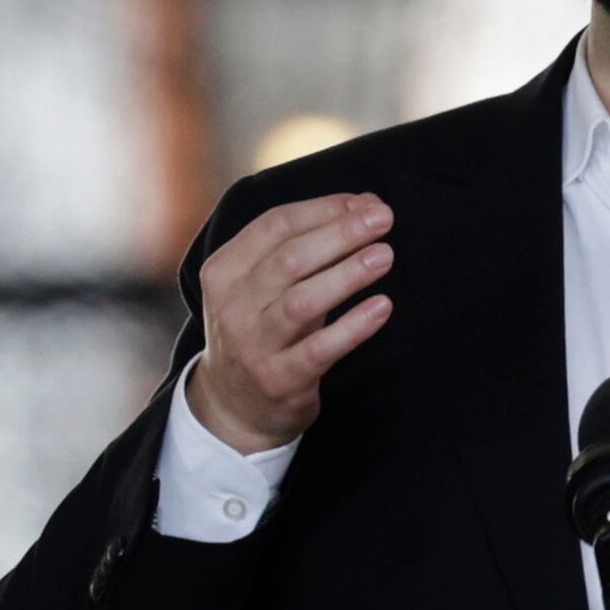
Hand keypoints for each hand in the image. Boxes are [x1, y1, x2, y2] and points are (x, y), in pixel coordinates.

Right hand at [184, 192, 396, 453]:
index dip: (325, 209)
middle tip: (383, 219)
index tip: (367, 203)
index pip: (275, 225)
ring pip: (302, 301)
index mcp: (224, 270)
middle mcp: (232, 306)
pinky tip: (382, 307)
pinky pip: (320, 349)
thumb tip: (366, 204)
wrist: (233, 406)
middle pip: (290, 259)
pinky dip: (353, 327)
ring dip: (347, 275)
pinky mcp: (279, 380)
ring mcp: (253, 346)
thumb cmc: (261, 329)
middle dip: (341, 234)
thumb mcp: (263, 284)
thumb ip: (306, 244)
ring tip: (384, 256)